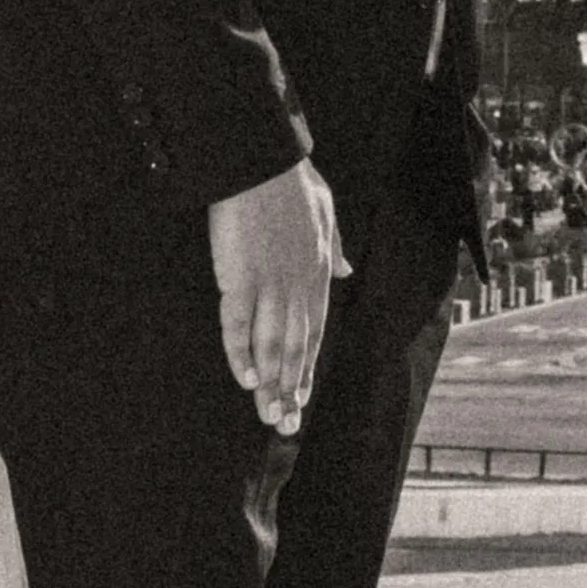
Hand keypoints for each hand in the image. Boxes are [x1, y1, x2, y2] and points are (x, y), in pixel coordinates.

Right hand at [207, 156, 345, 439]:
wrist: (263, 161)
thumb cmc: (291, 184)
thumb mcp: (326, 215)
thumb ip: (336, 249)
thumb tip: (348, 271)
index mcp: (317, 275)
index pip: (314, 334)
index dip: (307, 369)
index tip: (302, 398)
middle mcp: (297, 287)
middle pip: (294, 349)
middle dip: (290, 390)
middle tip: (285, 425)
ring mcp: (268, 285)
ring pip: (271, 346)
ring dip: (270, 384)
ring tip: (268, 415)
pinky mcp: (239, 278)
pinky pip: (238, 325)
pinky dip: (241, 353)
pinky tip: (245, 379)